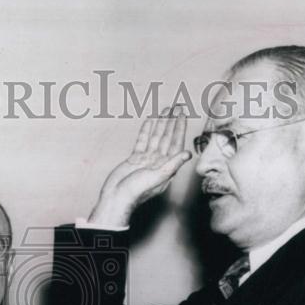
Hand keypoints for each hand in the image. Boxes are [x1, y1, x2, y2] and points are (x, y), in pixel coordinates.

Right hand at [88, 107, 191, 226]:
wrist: (117, 197)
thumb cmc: (137, 191)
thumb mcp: (158, 177)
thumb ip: (173, 164)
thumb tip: (188, 153)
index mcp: (167, 166)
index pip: (176, 143)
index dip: (179, 128)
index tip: (182, 115)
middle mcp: (159, 161)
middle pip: (167, 137)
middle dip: (172, 122)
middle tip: (177, 106)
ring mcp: (147, 159)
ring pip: (156, 137)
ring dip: (161, 123)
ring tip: (166, 109)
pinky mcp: (135, 158)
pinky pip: (143, 140)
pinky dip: (146, 130)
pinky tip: (150, 120)